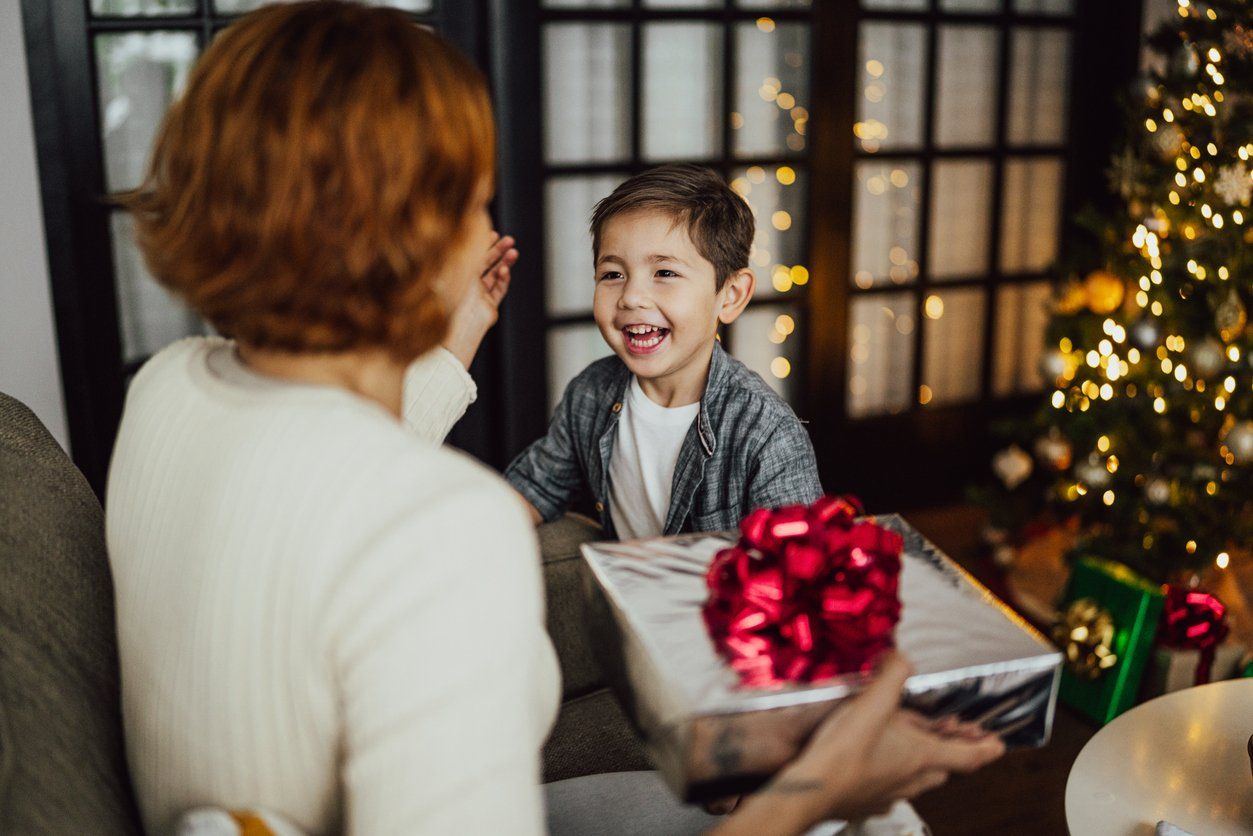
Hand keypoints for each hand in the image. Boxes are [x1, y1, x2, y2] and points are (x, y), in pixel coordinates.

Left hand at [442, 232, 518, 369]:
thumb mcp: (456, 270)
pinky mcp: (489, 306)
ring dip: (505, 262)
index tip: (493, 233)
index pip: (472, 255)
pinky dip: (504, 278)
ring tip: (514, 252)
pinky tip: (505, 270)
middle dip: (499, 251)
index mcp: (457, 275)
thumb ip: (464, 253)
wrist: (460, 325)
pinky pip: (500, 289)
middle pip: (487, 263)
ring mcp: (479, 295)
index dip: (483, 244)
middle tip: (510, 240)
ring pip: (496, 275)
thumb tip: (469, 234)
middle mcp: (468, 285)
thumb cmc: (452, 299)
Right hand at [714, 653, 1005, 834]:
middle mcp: (911, 780)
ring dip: (919, 762)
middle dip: (949, 751)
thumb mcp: (872, 700)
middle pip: (942, 768)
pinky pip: (889, 788)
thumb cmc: (842, 751)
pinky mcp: (865, 802)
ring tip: (911, 745)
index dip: (985, 749)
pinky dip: (890, 773)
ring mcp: (888, 795)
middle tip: (950, 735)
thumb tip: (901, 655)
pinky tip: (874, 763)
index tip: (998, 745)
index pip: (967, 756)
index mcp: (921, 757)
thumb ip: (892, 673)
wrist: (808, 788)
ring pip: (916, 779)